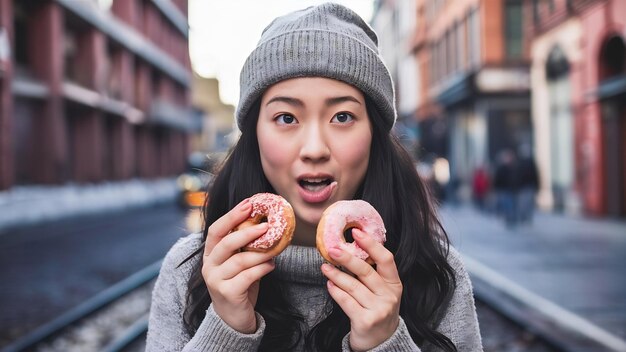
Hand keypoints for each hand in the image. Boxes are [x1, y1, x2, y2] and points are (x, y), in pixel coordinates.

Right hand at [202, 199, 275, 332]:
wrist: (233, 319)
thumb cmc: (239, 285)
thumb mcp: (239, 263)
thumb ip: (245, 247)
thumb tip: (265, 223)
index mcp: (210, 254)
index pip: (216, 230)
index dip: (231, 216)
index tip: (248, 204)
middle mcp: (209, 266)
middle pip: (226, 243)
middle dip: (247, 232)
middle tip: (267, 226)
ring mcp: (215, 280)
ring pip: (240, 260)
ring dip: (261, 253)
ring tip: (276, 249)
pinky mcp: (227, 294)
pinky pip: (247, 276)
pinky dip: (262, 269)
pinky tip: (271, 265)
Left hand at [321, 229, 402, 350]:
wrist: (381, 342)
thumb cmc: (378, 310)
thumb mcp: (382, 291)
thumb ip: (372, 274)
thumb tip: (349, 249)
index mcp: (394, 284)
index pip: (386, 259)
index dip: (371, 244)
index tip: (357, 232)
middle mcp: (389, 296)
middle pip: (366, 271)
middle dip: (346, 258)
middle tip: (332, 249)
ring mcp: (378, 309)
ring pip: (352, 286)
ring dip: (335, 275)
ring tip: (324, 267)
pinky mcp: (365, 321)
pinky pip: (346, 301)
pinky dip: (335, 291)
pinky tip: (329, 285)